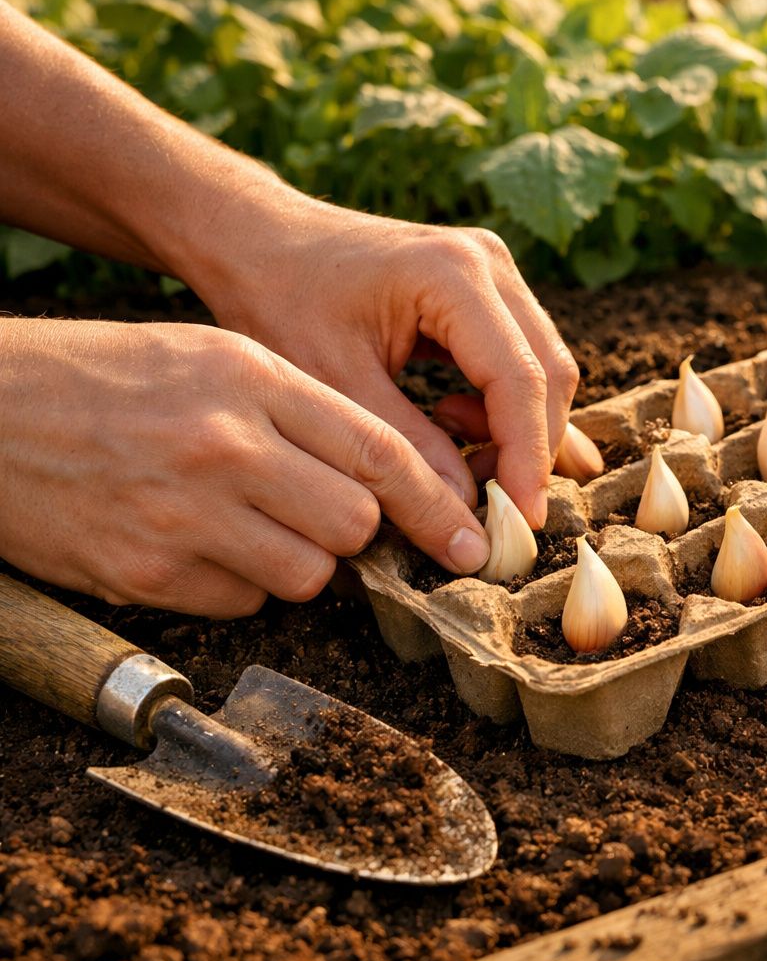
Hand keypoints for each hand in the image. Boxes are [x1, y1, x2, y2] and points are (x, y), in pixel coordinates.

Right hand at [0, 319, 491, 616]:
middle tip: (318, 514)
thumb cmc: (104, 377)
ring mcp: (184, 514)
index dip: (437, 504)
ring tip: (245, 524)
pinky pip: (242, 604)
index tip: (469, 539)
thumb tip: (384, 480)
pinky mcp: (145, 573)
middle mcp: (225, 445)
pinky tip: (195, 545)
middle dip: (354, 532)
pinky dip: (236, 586)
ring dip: (297, 563)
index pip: (379, 452)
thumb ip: (302, 409)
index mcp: (249, 377)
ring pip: (308, 575)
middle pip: (355, 524)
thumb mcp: (211, 355)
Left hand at [186, 198, 578, 529]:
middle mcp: (489, 264)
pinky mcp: (488, 290)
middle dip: (530, 450)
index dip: (527, 456)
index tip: (521, 521)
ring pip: (544, 370)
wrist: (256, 238)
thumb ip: (405, 449)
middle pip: (548, 374)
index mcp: (452, 275)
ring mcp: (494, 272)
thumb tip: (467, 514)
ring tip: (461, 464)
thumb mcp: (334, 384)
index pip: (520, 378)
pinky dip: (506, 409)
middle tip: (496, 511)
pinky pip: (522, 358)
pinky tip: (464, 434)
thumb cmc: (280, 299)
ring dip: (518, 431)